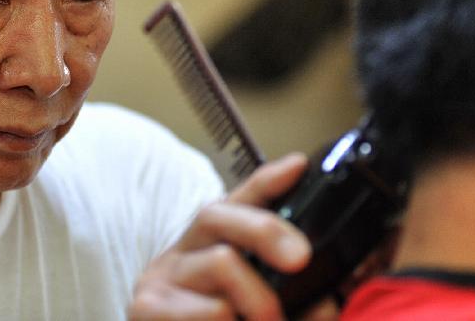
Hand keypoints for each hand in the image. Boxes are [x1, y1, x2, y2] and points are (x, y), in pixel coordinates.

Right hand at [129, 153, 338, 320]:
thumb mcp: (252, 307)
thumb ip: (291, 300)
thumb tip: (327, 302)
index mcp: (213, 244)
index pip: (239, 199)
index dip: (269, 180)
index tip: (299, 166)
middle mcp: (185, 250)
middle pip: (219, 214)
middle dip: (266, 229)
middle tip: (300, 259)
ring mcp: (162, 277)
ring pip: (221, 263)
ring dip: (260, 299)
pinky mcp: (147, 307)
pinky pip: (208, 310)